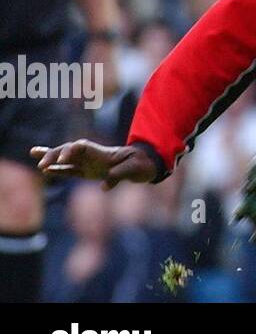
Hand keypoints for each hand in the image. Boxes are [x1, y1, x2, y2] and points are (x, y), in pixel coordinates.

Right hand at [31, 140, 158, 189]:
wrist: (143, 165)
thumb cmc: (139, 164)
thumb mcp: (134, 168)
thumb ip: (120, 174)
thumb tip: (105, 186)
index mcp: (102, 152)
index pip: (82, 148)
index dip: (71, 151)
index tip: (62, 159)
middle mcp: (92, 156)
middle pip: (70, 150)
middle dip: (55, 154)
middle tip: (42, 163)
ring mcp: (88, 163)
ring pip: (65, 159)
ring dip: (51, 157)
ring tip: (33, 153)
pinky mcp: (87, 172)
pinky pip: (69, 170)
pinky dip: (58, 170)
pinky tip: (46, 171)